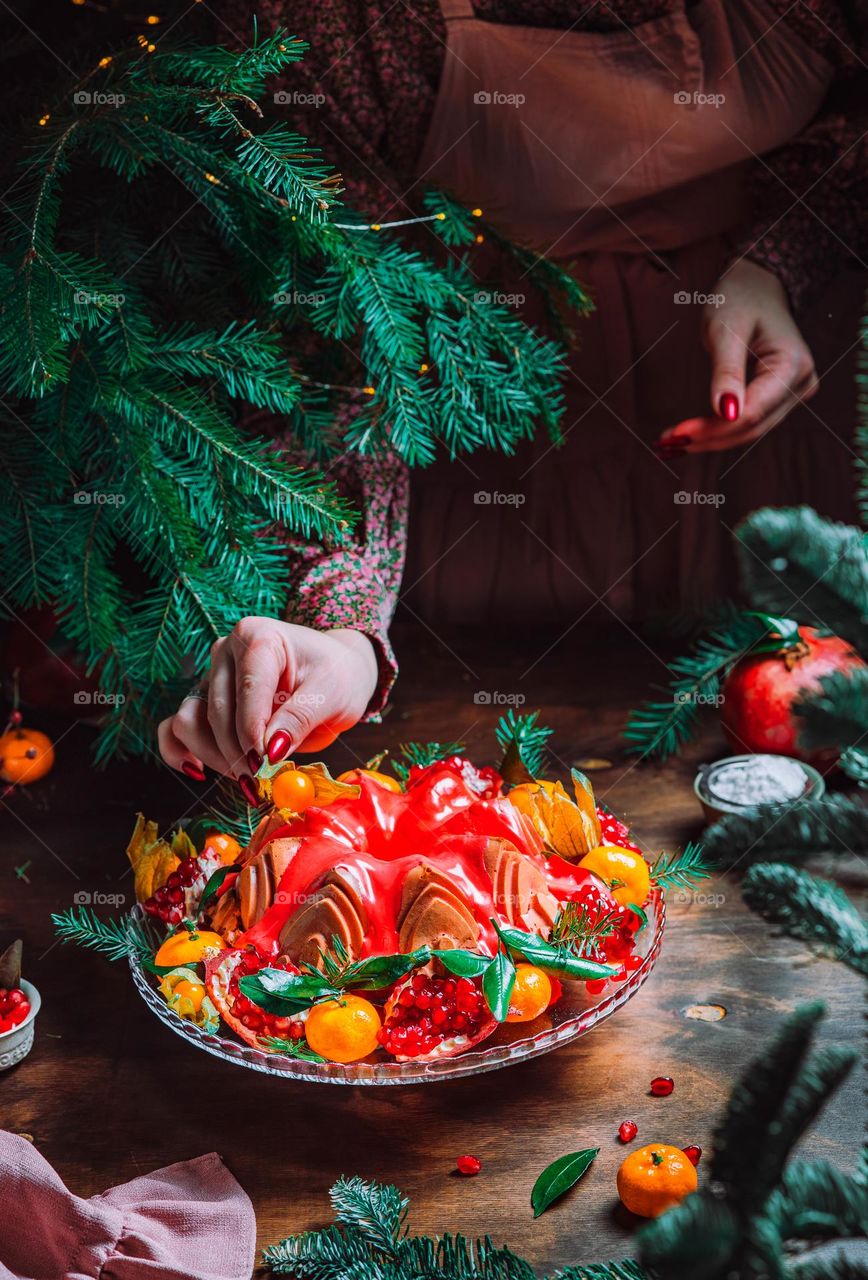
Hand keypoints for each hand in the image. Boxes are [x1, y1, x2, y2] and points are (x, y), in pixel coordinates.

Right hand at [157, 620, 378, 780]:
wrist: (336, 673)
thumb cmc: (337, 676)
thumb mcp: (331, 693)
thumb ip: (300, 718)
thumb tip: (270, 749)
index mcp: (258, 637)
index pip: (247, 689)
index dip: (252, 730)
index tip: (265, 761)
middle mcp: (226, 652)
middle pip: (215, 710)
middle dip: (236, 751)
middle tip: (260, 779)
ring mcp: (211, 677)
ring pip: (189, 721)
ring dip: (212, 755)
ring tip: (246, 776)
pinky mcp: (203, 701)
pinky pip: (174, 728)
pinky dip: (179, 752)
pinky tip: (200, 771)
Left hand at [657, 260, 818, 453]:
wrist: (756, 288)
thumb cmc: (741, 299)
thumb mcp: (726, 330)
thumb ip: (727, 372)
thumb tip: (725, 413)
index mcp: (793, 365)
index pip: (752, 412)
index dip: (714, 428)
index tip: (678, 433)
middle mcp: (801, 385)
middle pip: (751, 427)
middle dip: (709, 437)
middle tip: (668, 443)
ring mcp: (793, 394)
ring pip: (749, 430)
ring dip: (712, 438)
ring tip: (675, 440)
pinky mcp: (779, 399)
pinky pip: (749, 422)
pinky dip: (720, 430)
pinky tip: (693, 433)